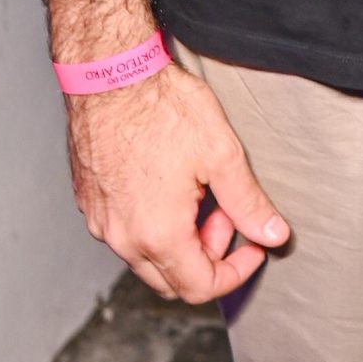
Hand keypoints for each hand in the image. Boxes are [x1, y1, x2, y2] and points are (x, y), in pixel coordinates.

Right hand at [67, 60, 287, 301]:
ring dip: (180, 239)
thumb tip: (273, 234)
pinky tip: (168, 184)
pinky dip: (152, 224)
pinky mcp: (89, 202)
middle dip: (207, 255)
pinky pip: (124, 232)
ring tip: (198, 191)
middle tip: (224, 212)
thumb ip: (248, 202)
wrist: (109, 74)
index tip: (253, 246)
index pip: (199, 287)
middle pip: (170, 280)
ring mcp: (100, 221)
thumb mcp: (220, 153)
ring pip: (146, 257)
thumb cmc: (161, 107)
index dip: (235, 272)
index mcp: (158, 235)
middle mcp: (122, 238)